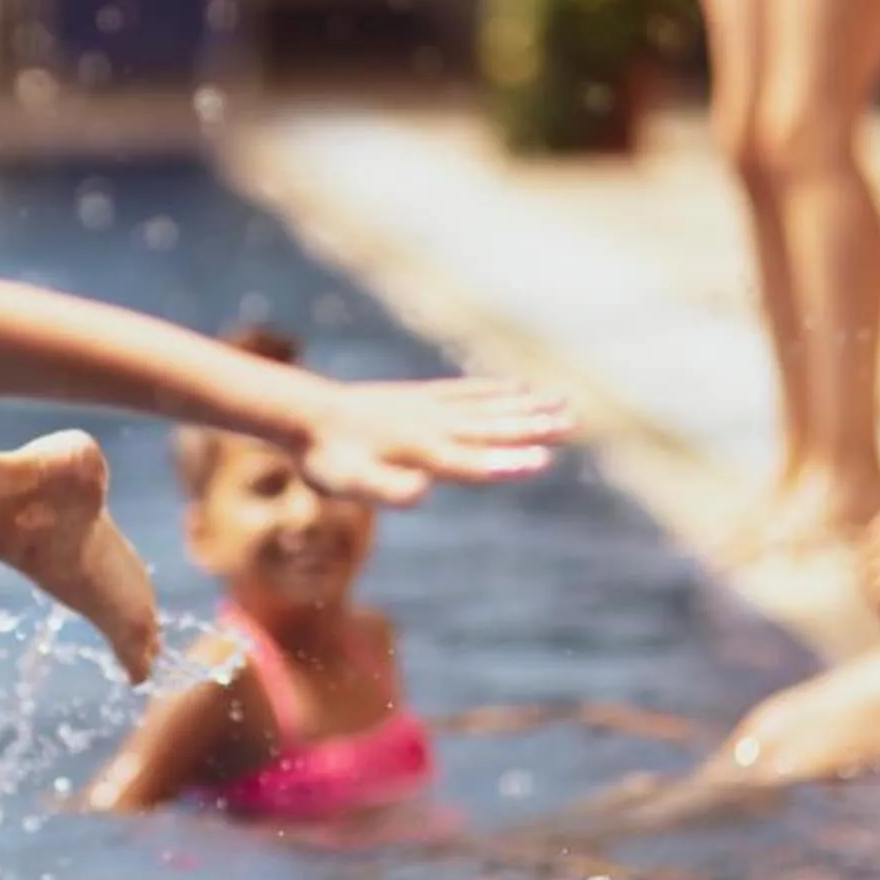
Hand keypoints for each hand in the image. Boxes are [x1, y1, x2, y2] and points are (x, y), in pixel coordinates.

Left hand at [295, 376, 575, 506]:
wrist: (305, 414)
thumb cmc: (329, 459)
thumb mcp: (349, 483)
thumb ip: (387, 488)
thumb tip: (421, 492)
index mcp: (421, 452)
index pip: (471, 461)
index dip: (506, 463)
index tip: (544, 460)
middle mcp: (434, 425)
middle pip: (491, 427)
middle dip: (533, 427)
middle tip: (574, 422)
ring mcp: (431, 407)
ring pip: (488, 405)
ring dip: (526, 406)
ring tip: (564, 403)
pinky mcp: (423, 397)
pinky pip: (469, 391)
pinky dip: (496, 389)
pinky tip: (519, 386)